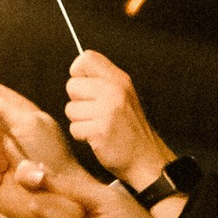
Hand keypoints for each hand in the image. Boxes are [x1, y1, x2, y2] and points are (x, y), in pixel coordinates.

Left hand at [63, 50, 173, 186]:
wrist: (146, 158)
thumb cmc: (129, 129)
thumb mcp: (122, 96)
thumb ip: (102, 82)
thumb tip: (76, 72)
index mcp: (119, 79)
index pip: (86, 58)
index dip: (79, 73)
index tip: (86, 88)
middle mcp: (114, 91)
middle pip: (72, 85)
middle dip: (78, 102)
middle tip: (95, 113)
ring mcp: (107, 110)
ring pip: (71, 109)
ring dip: (80, 121)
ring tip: (98, 126)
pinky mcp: (100, 129)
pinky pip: (74, 128)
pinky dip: (82, 136)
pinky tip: (97, 138)